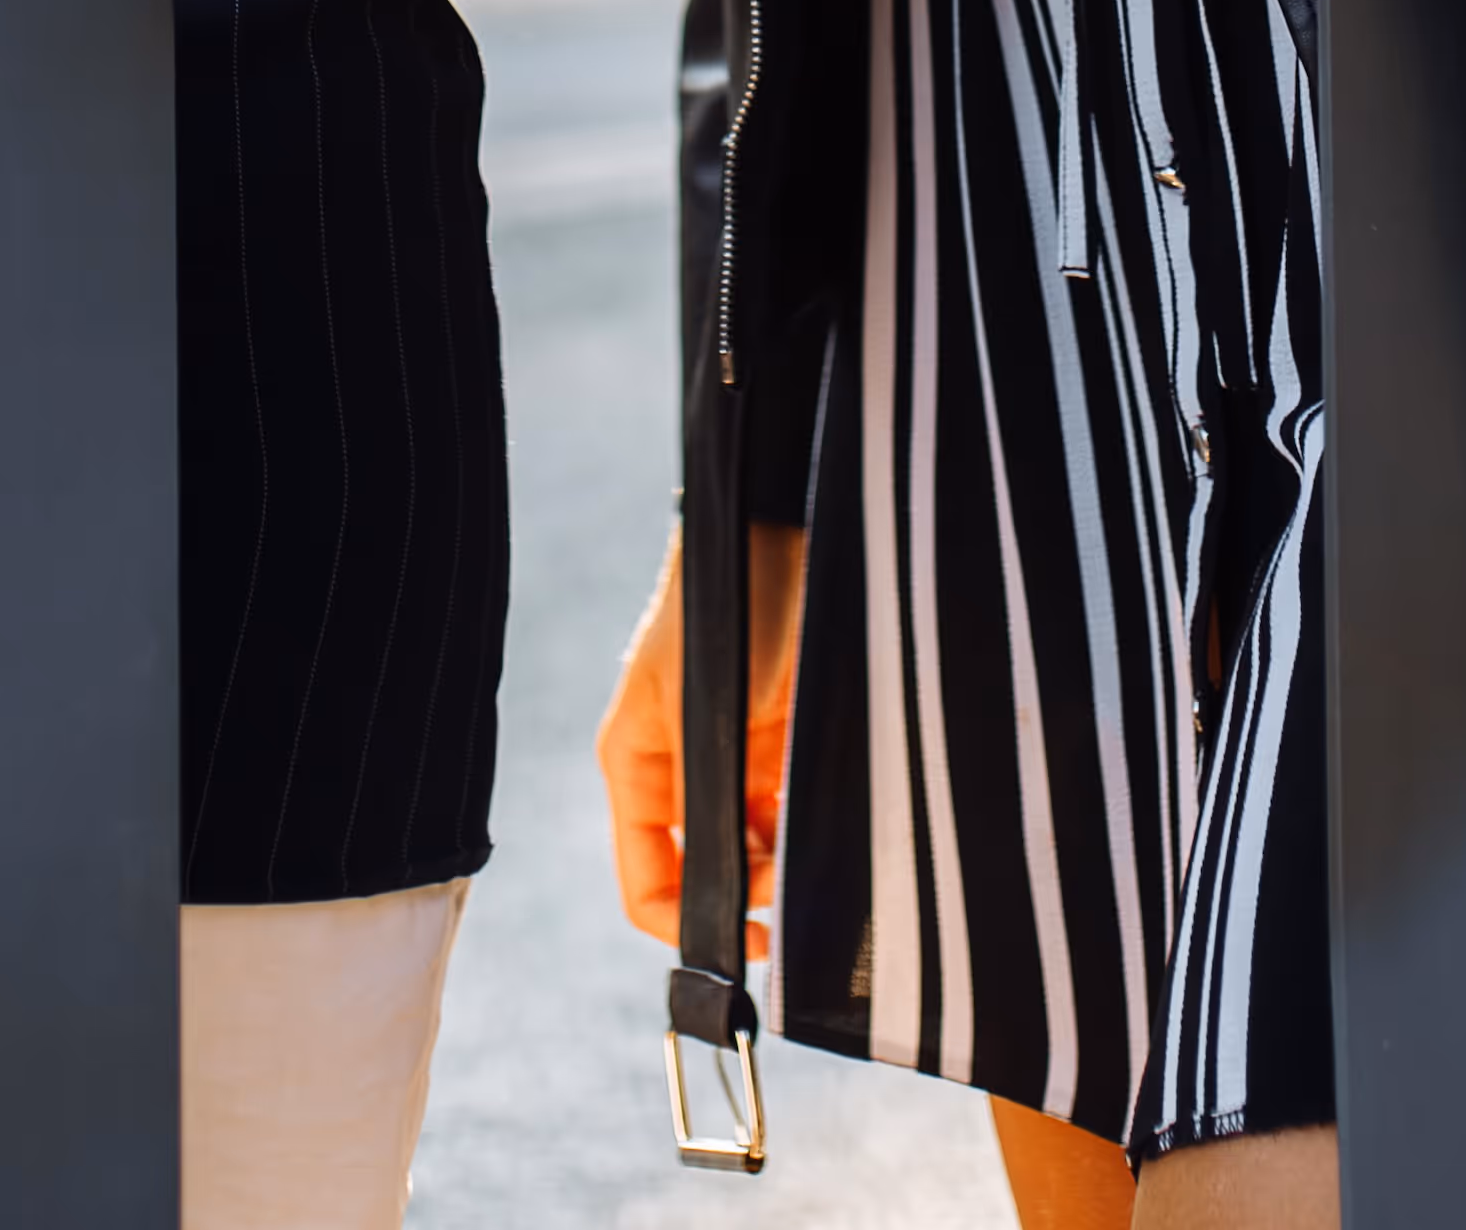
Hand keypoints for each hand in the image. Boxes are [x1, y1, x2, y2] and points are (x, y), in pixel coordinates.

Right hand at [600, 518, 801, 950]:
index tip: (757, 939)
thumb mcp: (705, 708)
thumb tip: (722, 887)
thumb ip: (701, 797)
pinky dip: (804, 825)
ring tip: (816, 847)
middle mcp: (679, 770)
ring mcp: (729, 755)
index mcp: (635, 764)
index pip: (647, 886)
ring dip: (782, 859)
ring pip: (754, 846)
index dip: (694, 927)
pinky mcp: (774, 736)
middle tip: (799, 884)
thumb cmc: (731, 603)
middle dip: (752, 890)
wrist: (782, 526)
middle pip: (707, 871)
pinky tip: (829, 816)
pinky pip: (786, 809)